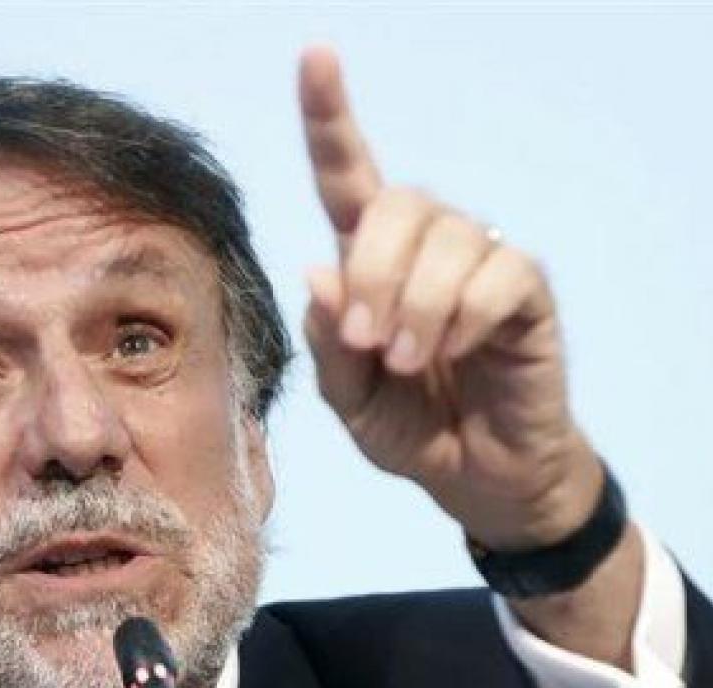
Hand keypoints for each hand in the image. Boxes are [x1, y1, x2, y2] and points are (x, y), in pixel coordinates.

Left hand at [298, 46, 602, 552]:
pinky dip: (463, 315)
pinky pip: (497, 273)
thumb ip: (329, 342)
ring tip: (408, 362)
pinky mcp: (525, 292)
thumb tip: (319, 270)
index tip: (315, 56)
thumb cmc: (409, 426)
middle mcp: (424, 246)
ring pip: (445, 236)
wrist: (476, 478)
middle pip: (395, 201)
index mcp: (369, 261)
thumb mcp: (349, 399)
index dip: (329, 118)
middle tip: (368, 342)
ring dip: (415, 305)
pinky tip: (454, 352)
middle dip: (371, 272)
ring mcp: (478, 264)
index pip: (347, 177)